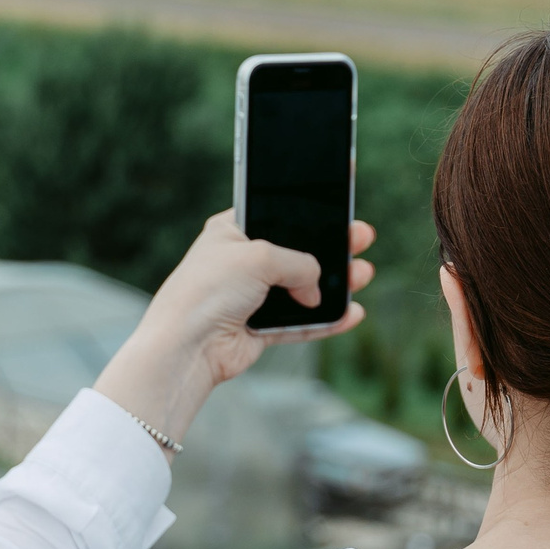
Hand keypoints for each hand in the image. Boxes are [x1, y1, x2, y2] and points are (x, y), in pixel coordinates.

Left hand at [93, 211, 375, 445]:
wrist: (186, 346)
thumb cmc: (208, 290)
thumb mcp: (260, 256)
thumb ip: (299, 263)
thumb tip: (316, 288)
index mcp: (232, 231)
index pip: (277, 213)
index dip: (309, 210)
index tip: (338, 203)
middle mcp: (242, 262)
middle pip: (298, 252)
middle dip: (332, 247)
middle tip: (361, 238)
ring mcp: (252, 297)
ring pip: (304, 289)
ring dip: (335, 284)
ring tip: (363, 275)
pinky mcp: (259, 329)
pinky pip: (301, 323)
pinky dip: (327, 320)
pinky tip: (352, 313)